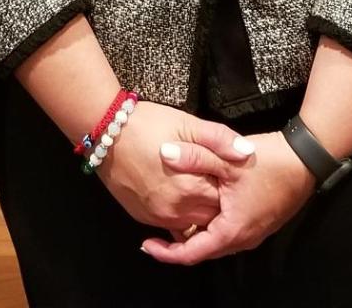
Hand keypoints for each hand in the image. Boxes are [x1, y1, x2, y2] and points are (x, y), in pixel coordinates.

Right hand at [95, 101, 252, 232]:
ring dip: (199, 211)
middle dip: (217, 202)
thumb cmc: (147, 124)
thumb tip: (247, 153)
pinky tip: (181, 197)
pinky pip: (171, 227)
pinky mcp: (143, 217)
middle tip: (215, 179)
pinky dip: (181, 216)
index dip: (229, 186)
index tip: (228, 172)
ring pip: (191, 225)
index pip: (224, 199)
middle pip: (210, 216)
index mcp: (190, 187)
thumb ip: (219, 139)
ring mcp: (157, 216)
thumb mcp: (187, 123)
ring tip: (197, 186)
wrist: (104, 132)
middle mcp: (175, 210)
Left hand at [140, 129, 315, 265]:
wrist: (306, 159)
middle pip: (204, 251)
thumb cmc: (268, 163)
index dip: (166, 252)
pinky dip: (211, 227)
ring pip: (217, 242)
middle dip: (179, 245)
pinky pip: (229, 233)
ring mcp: (255, 232)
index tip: (146, 244)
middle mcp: (244, 239)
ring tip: (174, 222)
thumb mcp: (227, 159)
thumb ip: (194, 157)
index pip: (192, 253)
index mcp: (232, 231)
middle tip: (156, 233)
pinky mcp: (261, 221)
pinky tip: (201, 210)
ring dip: (196, 236)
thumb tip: (164, 154)